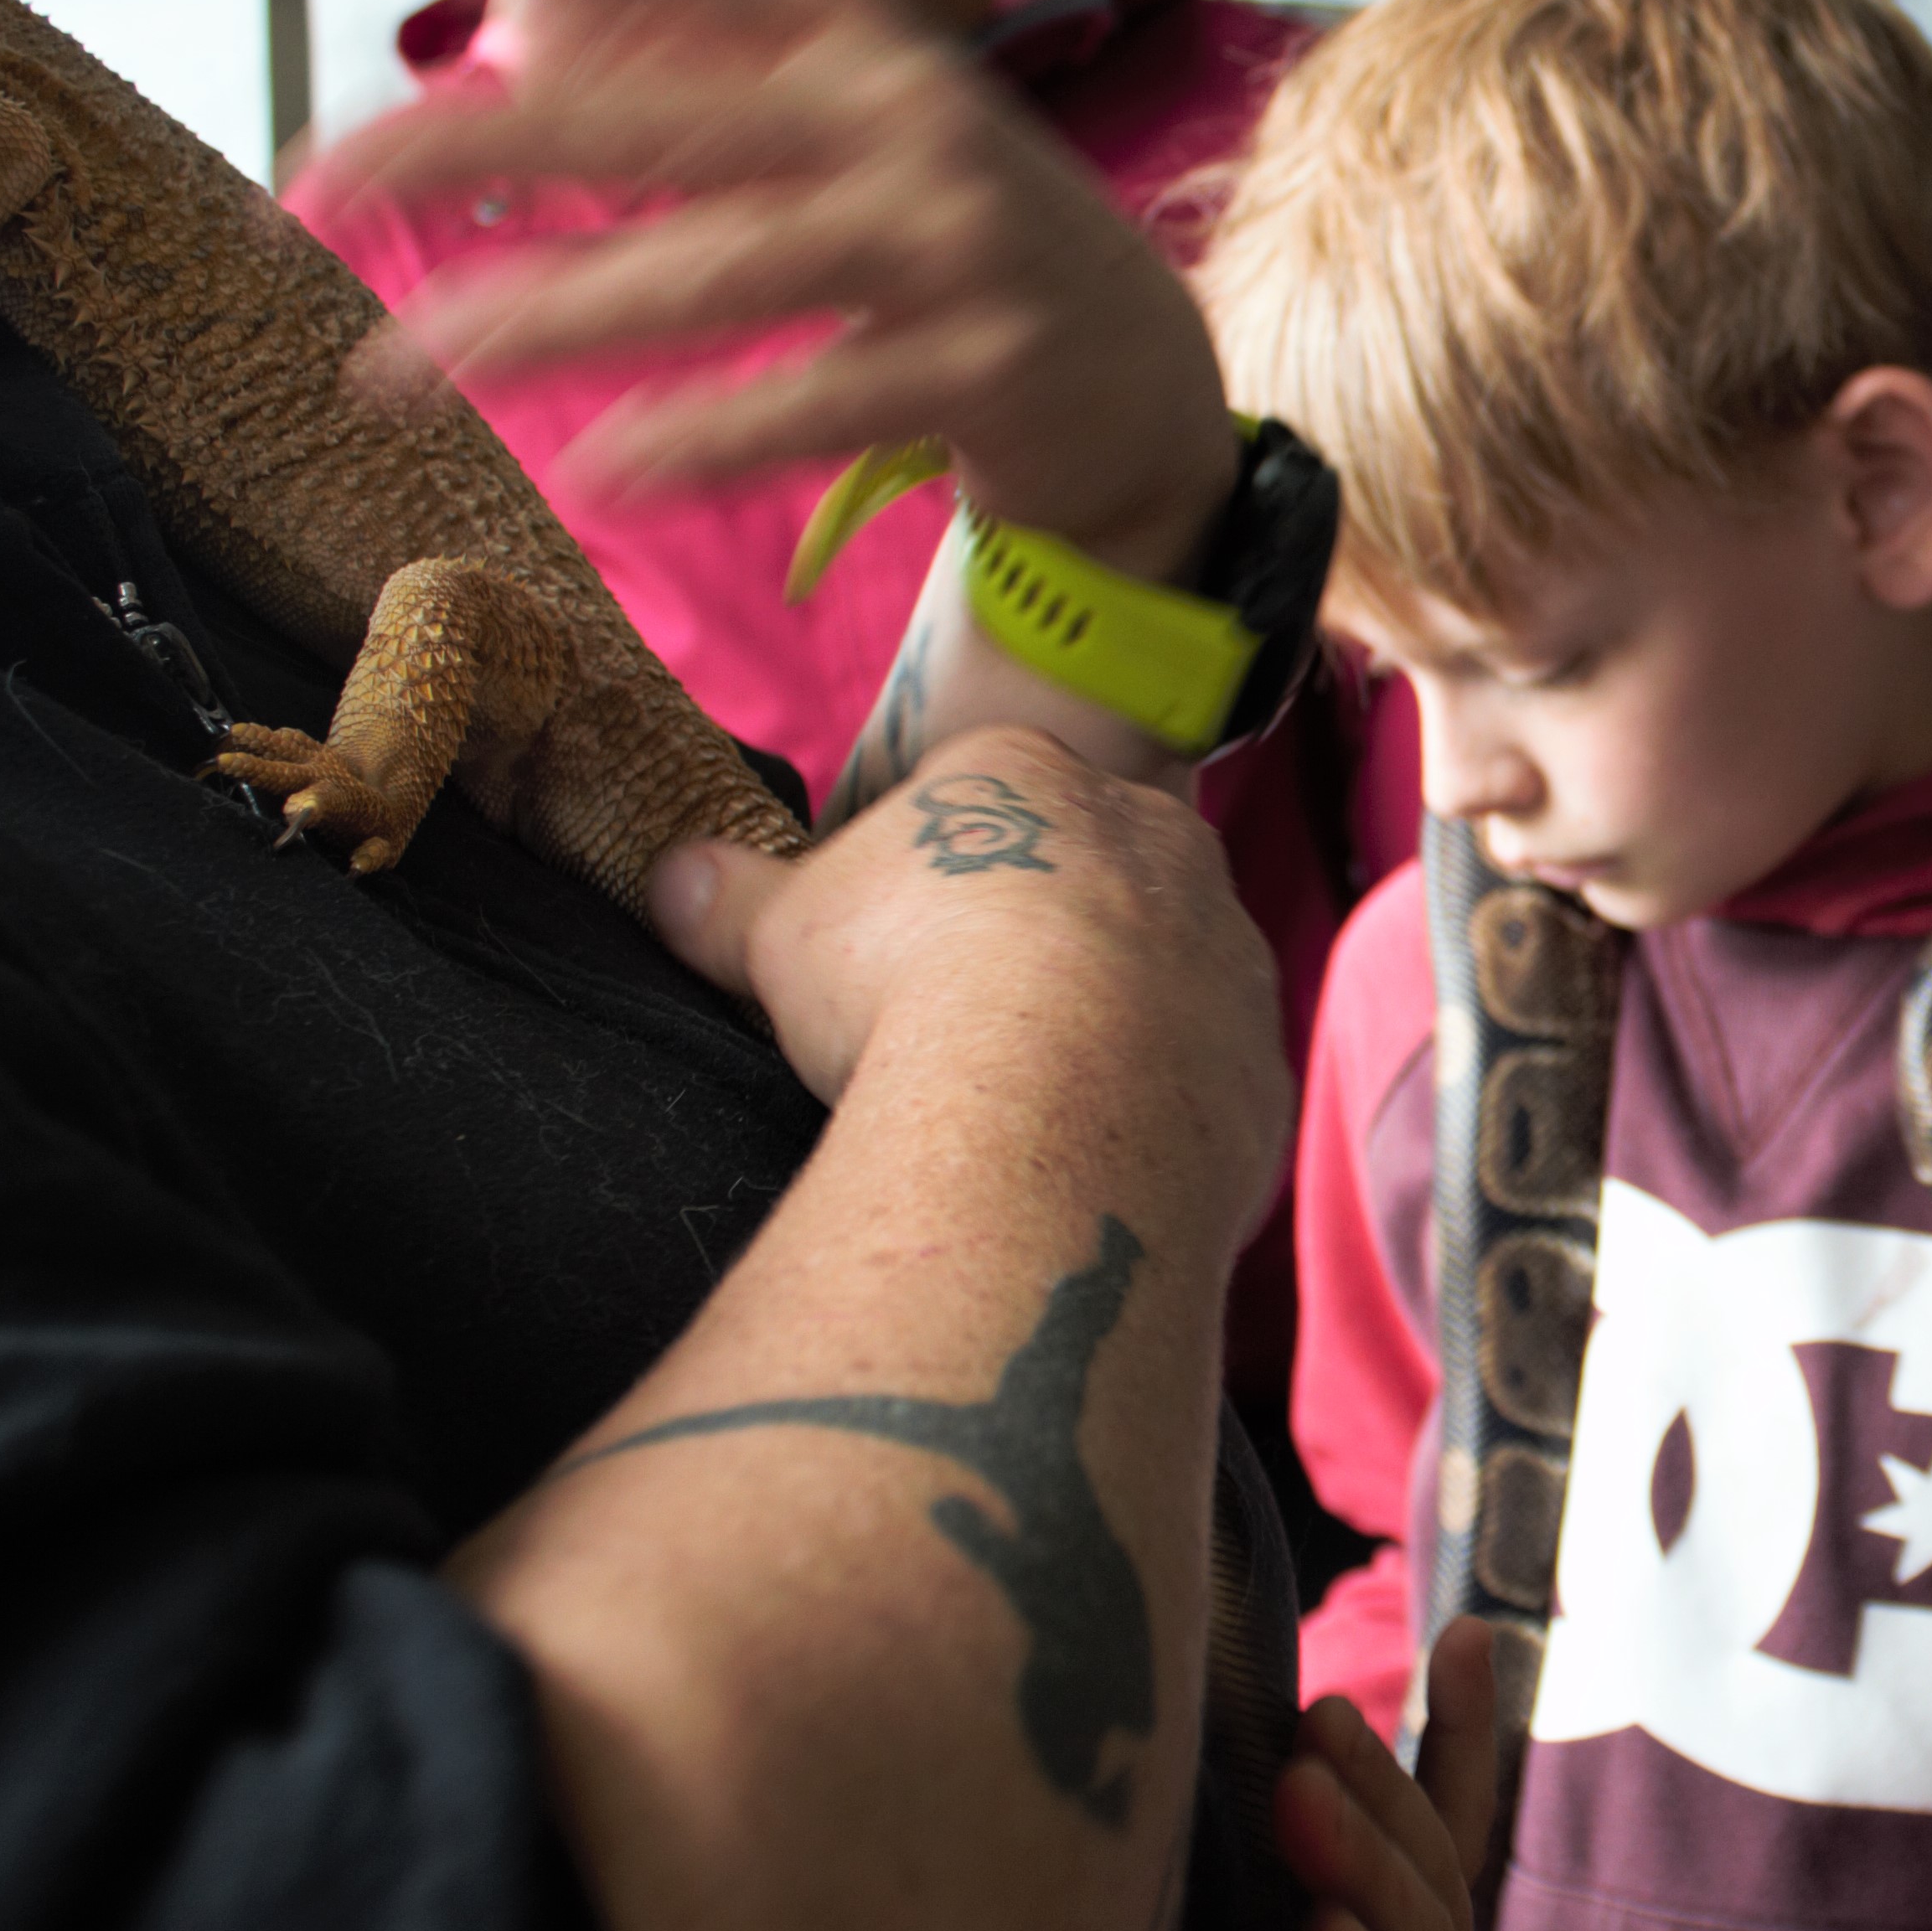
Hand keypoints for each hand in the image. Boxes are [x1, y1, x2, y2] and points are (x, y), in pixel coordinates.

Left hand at [309, 0, 1237, 582]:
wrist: (1153, 388)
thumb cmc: (960, 251)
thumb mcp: (856, 129)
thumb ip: (714, 62)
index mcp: (860, 55)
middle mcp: (909, 127)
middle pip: (662, 125)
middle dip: (479, 145)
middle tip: (324, 175)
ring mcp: (958, 245)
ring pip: (722, 273)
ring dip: (552, 317)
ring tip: (407, 360)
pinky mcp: (993, 367)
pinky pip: (820, 399)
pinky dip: (707, 435)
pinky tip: (602, 467)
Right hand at [651, 725, 1284, 1168]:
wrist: (1053, 1098)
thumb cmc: (905, 984)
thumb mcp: (776, 929)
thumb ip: (726, 896)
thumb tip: (671, 877)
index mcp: (1034, 773)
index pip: (982, 796)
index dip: (929, 877)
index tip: (891, 950)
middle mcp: (1158, 839)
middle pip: (1087, 879)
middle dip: (1035, 941)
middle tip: (961, 1030)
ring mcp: (1227, 947)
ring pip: (1161, 977)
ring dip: (1106, 1030)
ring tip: (1024, 1109)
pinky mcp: (1261, 1057)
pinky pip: (1203, 1081)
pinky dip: (1152, 1114)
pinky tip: (1089, 1157)